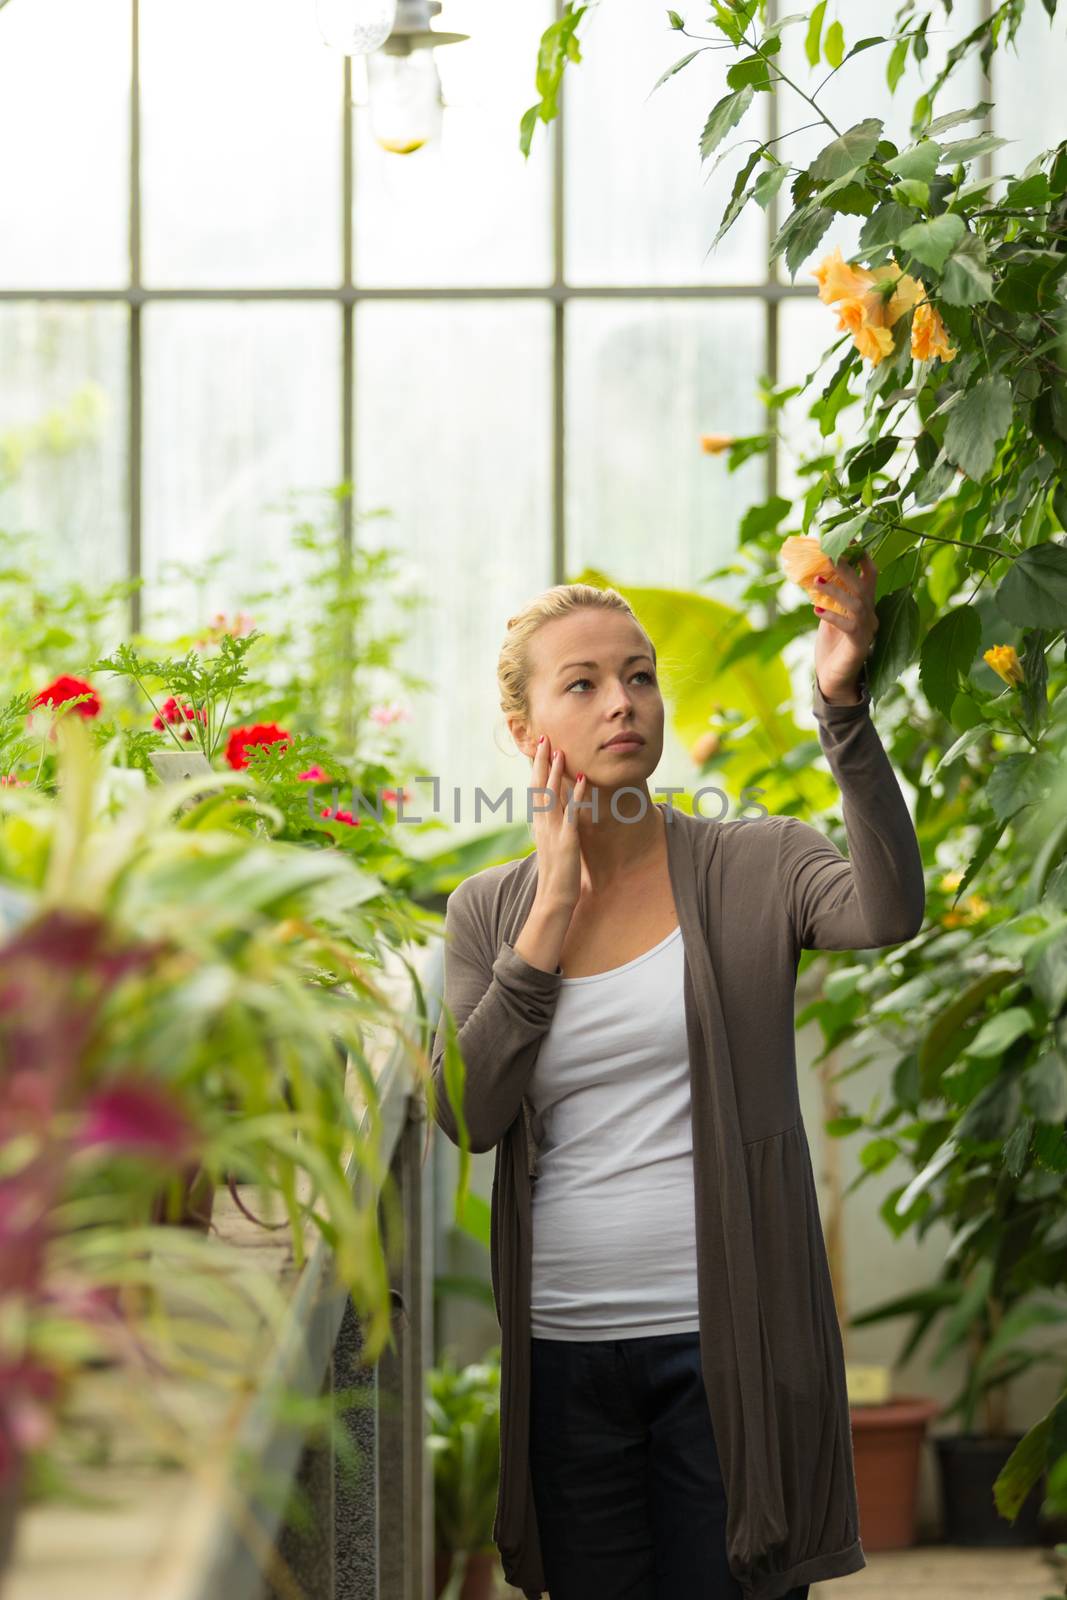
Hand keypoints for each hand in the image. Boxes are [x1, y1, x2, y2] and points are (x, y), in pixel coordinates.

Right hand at [527, 733, 588, 913]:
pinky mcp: (567, 838)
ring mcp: (553, 829)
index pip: (535, 788)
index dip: (537, 767)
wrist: (553, 897)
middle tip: (543, 738)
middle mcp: (542, 822)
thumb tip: (554, 814)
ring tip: (560, 751)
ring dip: (556, 771)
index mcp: (538, 822)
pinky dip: (577, 793)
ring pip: (553, 794)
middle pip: (539, 785)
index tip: (539, 747)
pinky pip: (572, 811)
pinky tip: (582, 778)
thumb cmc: (555, 873)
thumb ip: (551, 827)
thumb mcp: (551, 844)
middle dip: (541, 761)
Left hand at [813, 548, 878, 701]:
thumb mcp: (829, 616)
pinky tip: (816, 609)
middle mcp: (870, 615)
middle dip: (848, 569)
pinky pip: (848, 626)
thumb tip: (816, 571)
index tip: (849, 538)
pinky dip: (832, 616)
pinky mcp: (858, 645)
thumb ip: (828, 596)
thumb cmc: (832, 648)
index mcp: (865, 605)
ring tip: (817, 579)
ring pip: (855, 604)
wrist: (835, 682)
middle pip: (863, 586)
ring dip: (835, 590)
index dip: (862, 557)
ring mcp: (867, 631)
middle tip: (830, 554)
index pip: (869, 576)